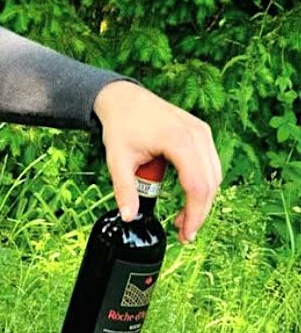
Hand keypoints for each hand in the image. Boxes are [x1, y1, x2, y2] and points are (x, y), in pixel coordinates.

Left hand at [93, 80, 221, 242]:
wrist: (122, 98)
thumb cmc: (120, 126)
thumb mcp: (117, 159)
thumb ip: (124, 189)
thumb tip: (128, 217)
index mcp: (179, 141)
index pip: (197, 186)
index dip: (194, 214)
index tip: (185, 234)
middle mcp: (197, 135)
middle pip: (210, 184)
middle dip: (199, 212)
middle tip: (184, 233)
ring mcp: (202, 132)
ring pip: (214, 175)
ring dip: (202, 200)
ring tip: (182, 218)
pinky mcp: (202, 132)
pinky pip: (210, 164)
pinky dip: (203, 183)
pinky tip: (188, 197)